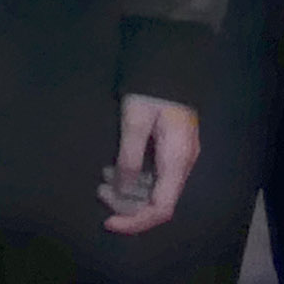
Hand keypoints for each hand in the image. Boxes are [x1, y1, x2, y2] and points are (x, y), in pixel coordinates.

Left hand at [102, 95, 199, 234]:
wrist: (170, 61)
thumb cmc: (152, 90)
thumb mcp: (135, 122)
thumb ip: (128, 158)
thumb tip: (121, 189)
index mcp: (177, 161)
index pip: (161, 209)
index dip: (135, 222)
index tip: (108, 222)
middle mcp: (183, 165)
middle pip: (157, 203)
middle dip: (126, 204)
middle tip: (100, 191)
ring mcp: (179, 157)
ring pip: (155, 190)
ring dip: (128, 191)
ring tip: (102, 179)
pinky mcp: (172, 149)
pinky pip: (155, 175)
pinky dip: (134, 178)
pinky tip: (114, 169)